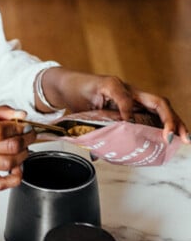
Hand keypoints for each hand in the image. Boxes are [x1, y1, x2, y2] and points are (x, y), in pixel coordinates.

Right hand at [0, 102, 36, 189]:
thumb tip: (21, 116)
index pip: (0, 130)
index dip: (18, 128)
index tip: (23, 125)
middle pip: (7, 147)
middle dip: (25, 140)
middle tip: (28, 135)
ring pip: (6, 164)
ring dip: (22, 157)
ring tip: (23, 149)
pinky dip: (13, 179)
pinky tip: (16, 169)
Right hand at [42, 67, 189, 143]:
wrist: (61, 86)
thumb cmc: (79, 101)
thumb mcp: (92, 121)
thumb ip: (98, 135)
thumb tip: (98, 156)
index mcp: (132, 103)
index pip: (159, 111)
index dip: (173, 124)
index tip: (181, 140)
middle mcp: (133, 94)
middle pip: (163, 104)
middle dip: (175, 122)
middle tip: (182, 139)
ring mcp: (123, 88)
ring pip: (154, 100)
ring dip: (165, 118)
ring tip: (167, 134)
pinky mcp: (109, 84)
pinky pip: (123, 98)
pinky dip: (127, 111)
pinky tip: (127, 122)